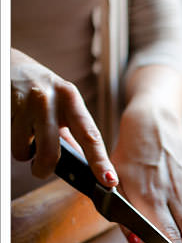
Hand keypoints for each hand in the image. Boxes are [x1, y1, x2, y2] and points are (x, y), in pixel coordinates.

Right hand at [10, 48, 117, 185]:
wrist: (7, 62)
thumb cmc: (40, 90)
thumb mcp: (62, 104)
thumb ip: (74, 132)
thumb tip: (87, 166)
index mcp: (70, 98)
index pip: (89, 135)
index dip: (100, 161)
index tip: (109, 181)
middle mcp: (48, 99)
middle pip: (50, 152)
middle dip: (44, 168)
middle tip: (41, 169)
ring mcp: (23, 102)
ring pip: (23, 151)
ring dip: (23, 152)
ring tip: (24, 133)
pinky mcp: (3, 107)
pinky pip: (8, 141)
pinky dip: (12, 140)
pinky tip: (14, 124)